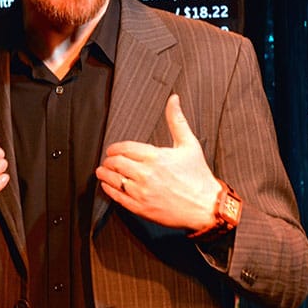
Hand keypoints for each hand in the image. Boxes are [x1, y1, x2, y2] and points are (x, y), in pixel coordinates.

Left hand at [96, 94, 221, 230]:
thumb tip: (173, 99)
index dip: (114, 148)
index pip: (125, 148)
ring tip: (102, 171)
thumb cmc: (198, 176)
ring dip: (105, 174)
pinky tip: (107, 186)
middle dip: (108, 160)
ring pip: (113, 180)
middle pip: (116, 163)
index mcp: (156, 156)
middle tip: (107, 160)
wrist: (206, 206)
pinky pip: (117, 197)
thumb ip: (177, 121)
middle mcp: (146, 174)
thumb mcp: (189, 144)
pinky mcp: (141, 207)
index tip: (112, 150)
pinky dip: (109, 190)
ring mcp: (142, 192)